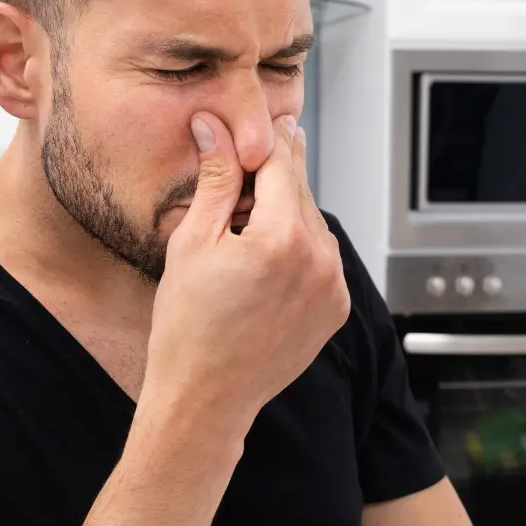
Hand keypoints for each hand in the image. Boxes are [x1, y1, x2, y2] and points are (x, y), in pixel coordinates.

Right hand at [143, 112, 349, 444]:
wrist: (206, 398)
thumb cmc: (188, 328)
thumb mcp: (192, 242)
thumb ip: (215, 179)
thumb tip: (215, 127)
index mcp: (283, 237)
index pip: (280, 161)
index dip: (259, 140)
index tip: (248, 127)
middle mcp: (320, 259)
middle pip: (298, 190)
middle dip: (267, 181)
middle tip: (232, 192)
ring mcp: (334, 286)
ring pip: (312, 222)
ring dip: (283, 216)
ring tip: (241, 243)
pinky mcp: (337, 308)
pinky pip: (321, 257)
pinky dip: (297, 250)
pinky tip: (260, 269)